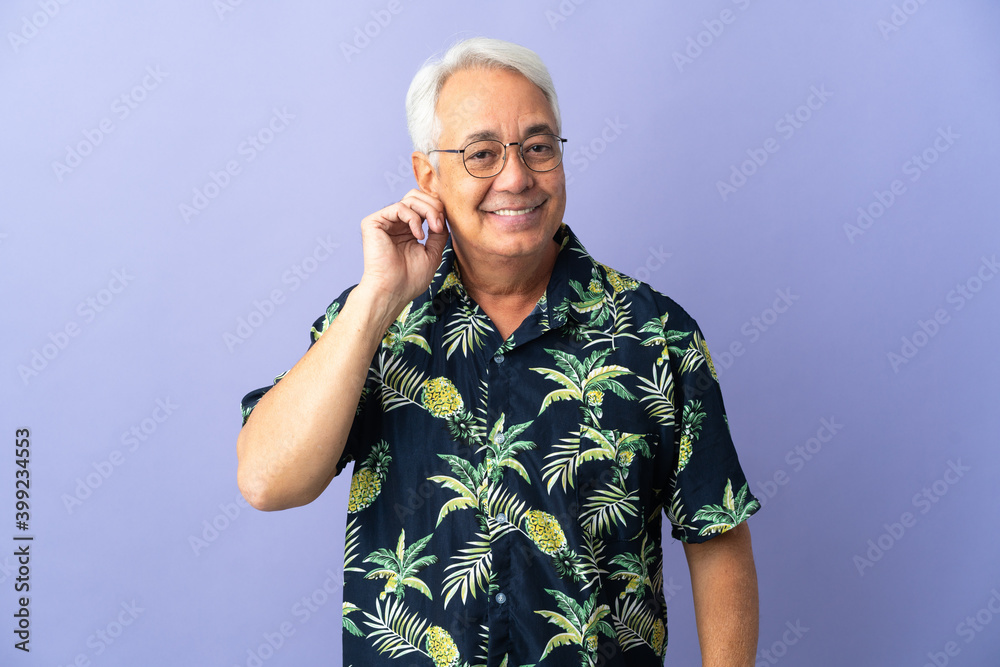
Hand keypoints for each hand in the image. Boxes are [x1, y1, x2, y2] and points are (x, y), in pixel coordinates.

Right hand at [356, 189, 448, 307]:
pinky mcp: (373, 222)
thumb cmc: (410, 279)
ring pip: (410, 198)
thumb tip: (442, 216)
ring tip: (434, 229)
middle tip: (439, 226)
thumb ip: (438, 233)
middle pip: (416, 196)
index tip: (443, 228)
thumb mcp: (433, 252)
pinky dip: (413, 218)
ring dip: (428, 211)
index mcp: (407, 229)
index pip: (423, 204)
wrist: (393, 291)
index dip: (437, 210)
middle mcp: (395, 223)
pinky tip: (418, 236)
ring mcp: (384, 221)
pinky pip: (398, 207)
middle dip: (434, 206)